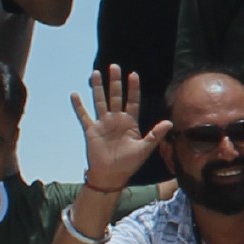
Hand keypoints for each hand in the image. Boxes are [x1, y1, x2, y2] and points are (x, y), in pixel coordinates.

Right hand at [70, 65, 171, 186]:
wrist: (111, 176)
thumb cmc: (129, 164)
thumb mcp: (145, 148)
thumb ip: (156, 135)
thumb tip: (170, 122)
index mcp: (130, 123)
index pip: (132, 101)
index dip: (133, 88)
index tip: (133, 74)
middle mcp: (116, 120)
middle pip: (116, 96)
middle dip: (115, 82)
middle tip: (114, 66)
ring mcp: (103, 124)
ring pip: (100, 101)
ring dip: (98, 88)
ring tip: (96, 73)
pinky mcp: (91, 131)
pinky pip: (84, 116)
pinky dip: (78, 106)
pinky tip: (74, 94)